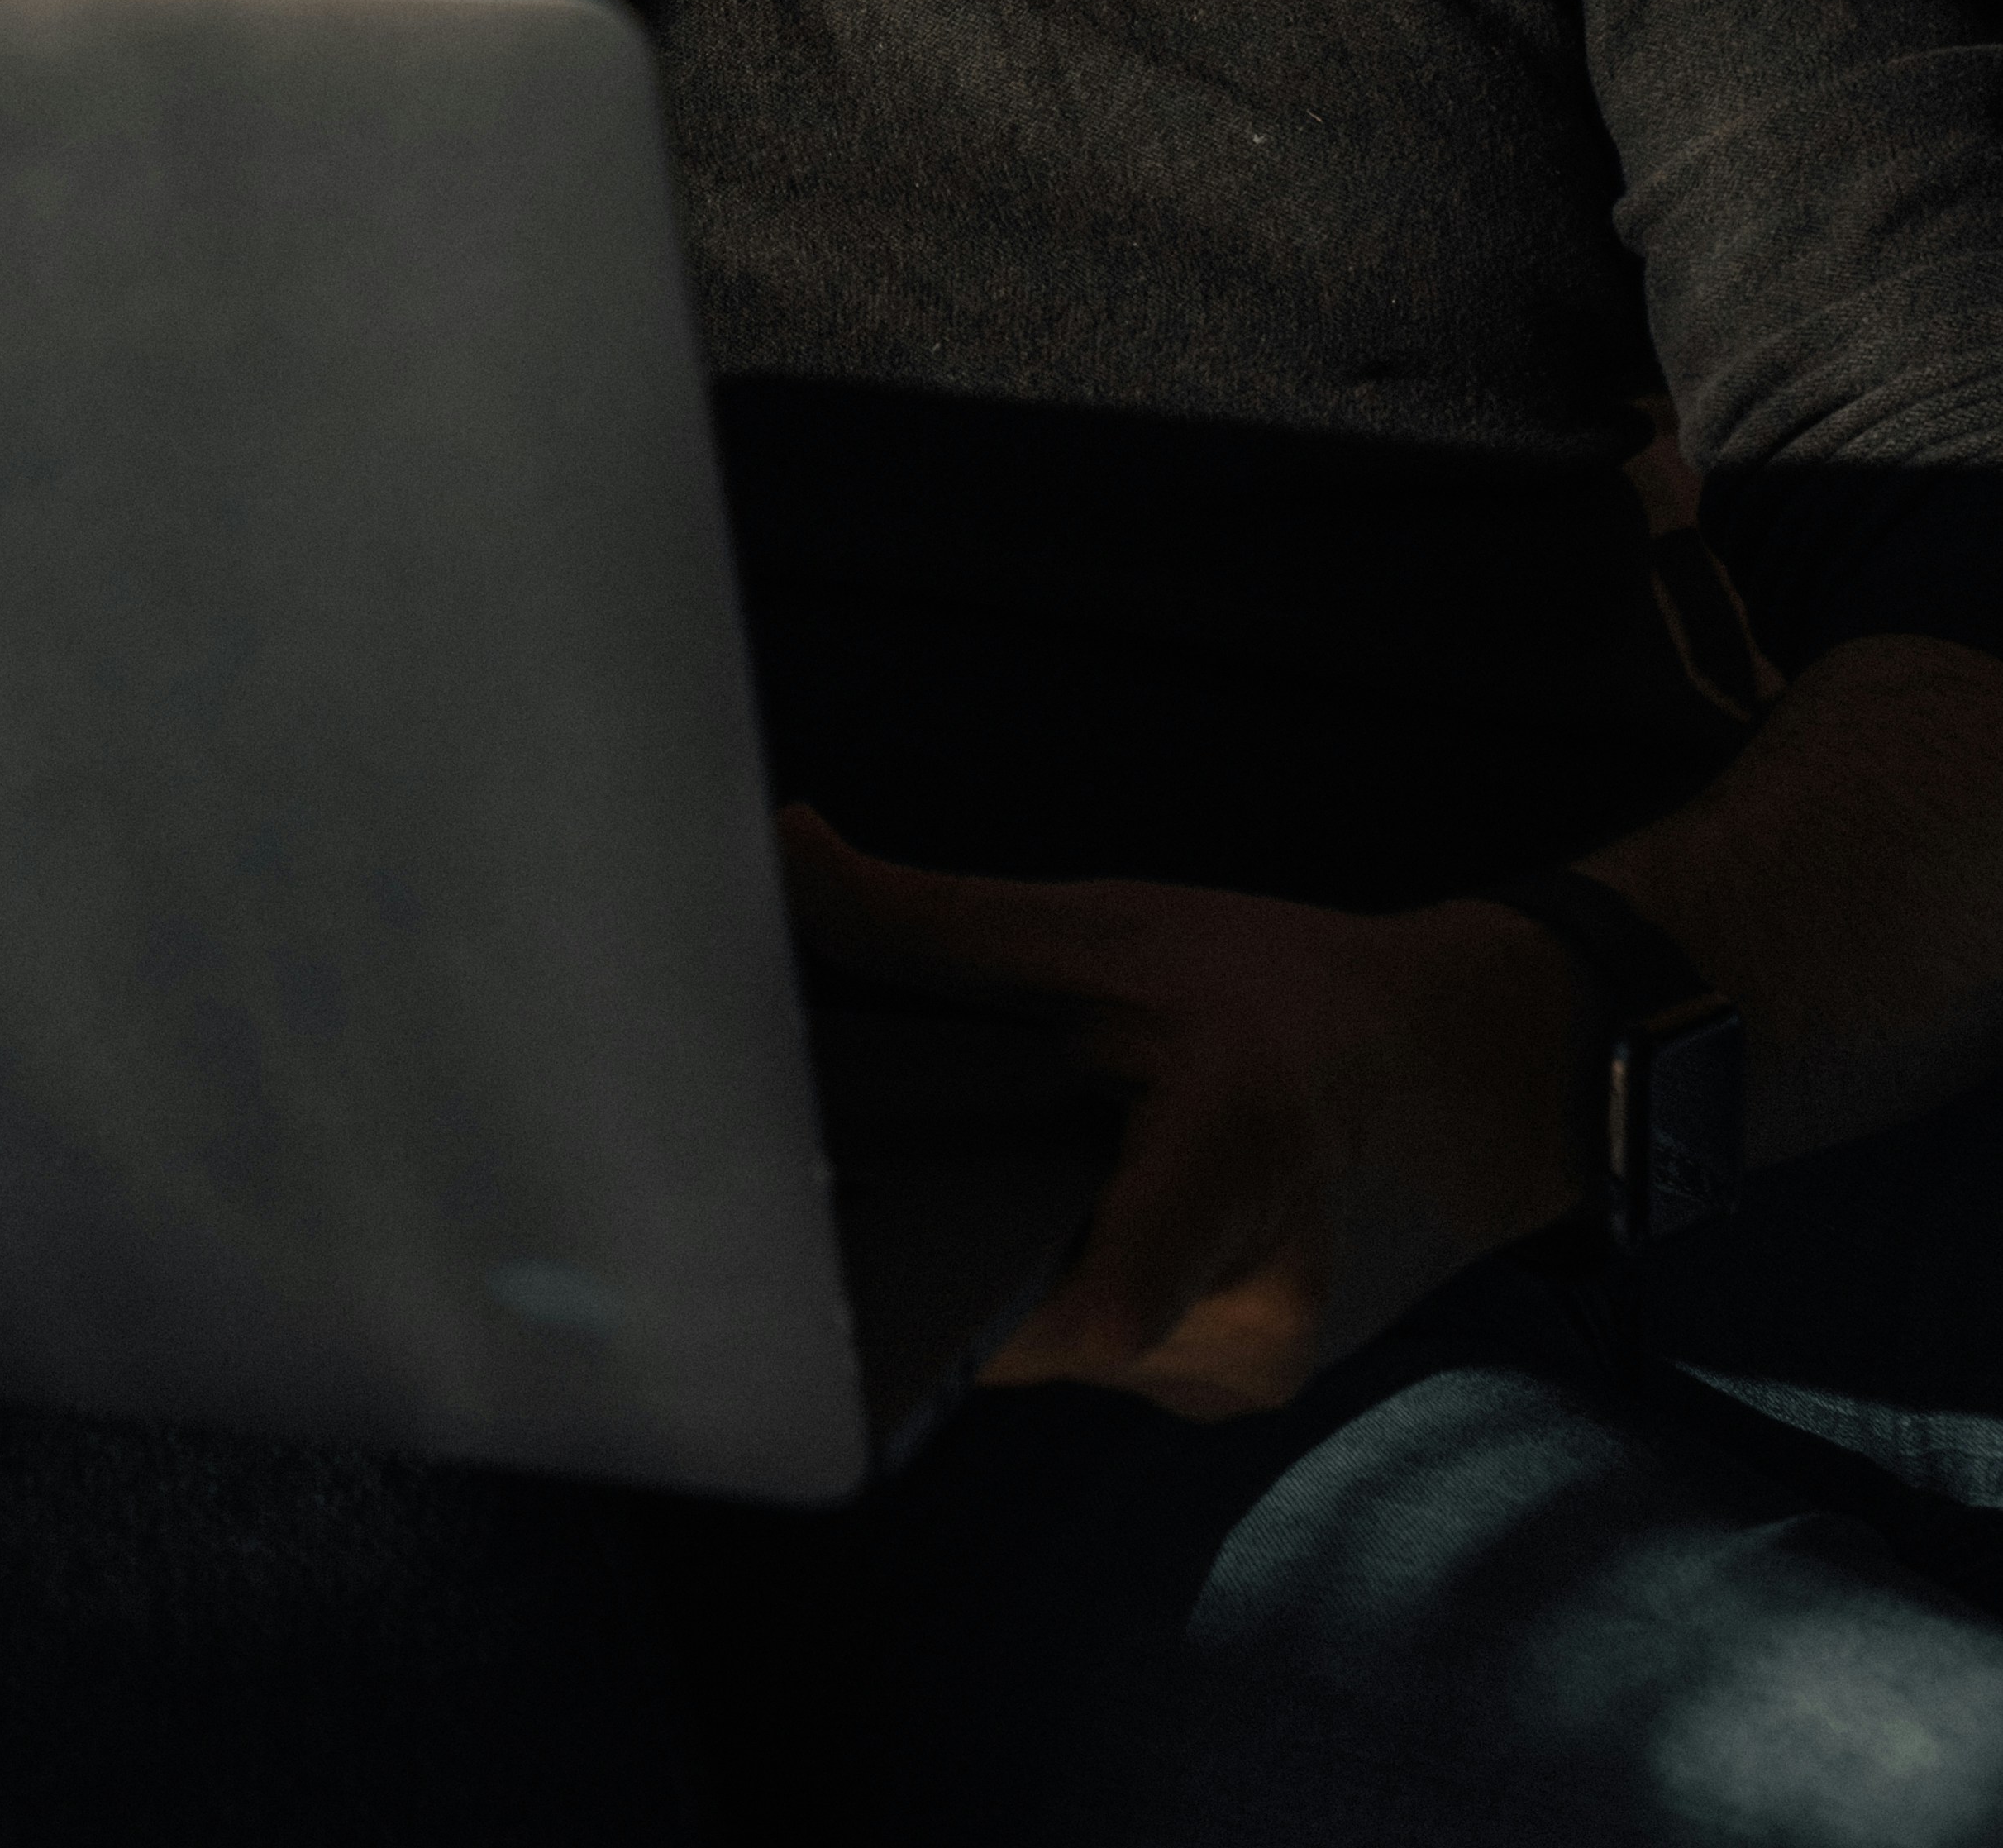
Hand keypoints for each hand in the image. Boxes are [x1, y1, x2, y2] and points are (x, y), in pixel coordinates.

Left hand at [782, 807, 1589, 1420]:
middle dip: (949, 1253)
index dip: (969, 1306)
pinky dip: (1056, 1286)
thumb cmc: (1288, 989)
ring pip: (1056, 1349)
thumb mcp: (1114, 927)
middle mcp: (1253, 1310)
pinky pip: (1098, 1355)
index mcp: (1238, 1164)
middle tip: (886, 1176)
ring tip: (983, 1175)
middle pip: (1037, 1328)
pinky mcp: (1227, 1391)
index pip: (1096, 1306)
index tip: (869, 1267)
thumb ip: (941, 919)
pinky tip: (1050, 1212)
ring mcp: (1244, 1373)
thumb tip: (790, 854)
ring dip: (1005, 1269)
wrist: (1454, 1069)